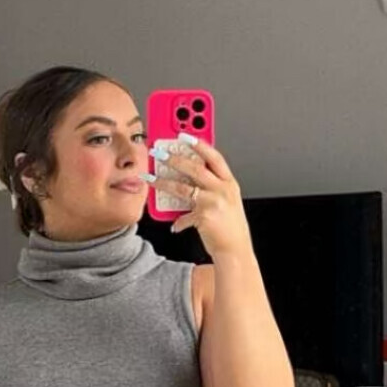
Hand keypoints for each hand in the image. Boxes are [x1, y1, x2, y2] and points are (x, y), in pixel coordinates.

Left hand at [156, 135, 252, 259]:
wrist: (236, 251)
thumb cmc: (230, 227)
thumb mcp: (227, 201)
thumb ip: (211, 187)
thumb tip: (188, 178)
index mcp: (229, 183)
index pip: (214, 157)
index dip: (199, 144)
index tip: (184, 135)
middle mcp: (223, 190)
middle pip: (195, 167)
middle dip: (174, 158)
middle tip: (158, 151)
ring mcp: (214, 202)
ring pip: (183, 188)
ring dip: (163, 181)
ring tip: (150, 177)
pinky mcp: (204, 216)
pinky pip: (183, 216)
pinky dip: (177, 221)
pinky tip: (173, 224)